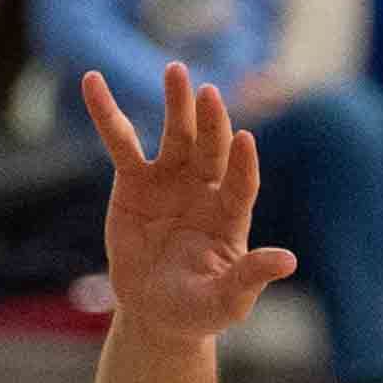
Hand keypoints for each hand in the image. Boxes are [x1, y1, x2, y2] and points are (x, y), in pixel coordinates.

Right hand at [87, 66, 299, 342]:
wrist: (154, 311)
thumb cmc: (198, 309)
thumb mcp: (226, 301)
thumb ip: (250, 277)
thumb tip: (288, 261)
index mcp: (230, 214)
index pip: (242, 183)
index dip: (244, 164)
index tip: (246, 140)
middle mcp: (205, 188)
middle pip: (211, 149)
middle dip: (211, 123)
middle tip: (209, 95)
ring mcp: (171, 179)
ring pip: (175, 134)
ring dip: (177, 103)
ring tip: (176, 71)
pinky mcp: (134, 179)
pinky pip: (121, 141)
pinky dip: (107, 112)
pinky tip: (93, 82)